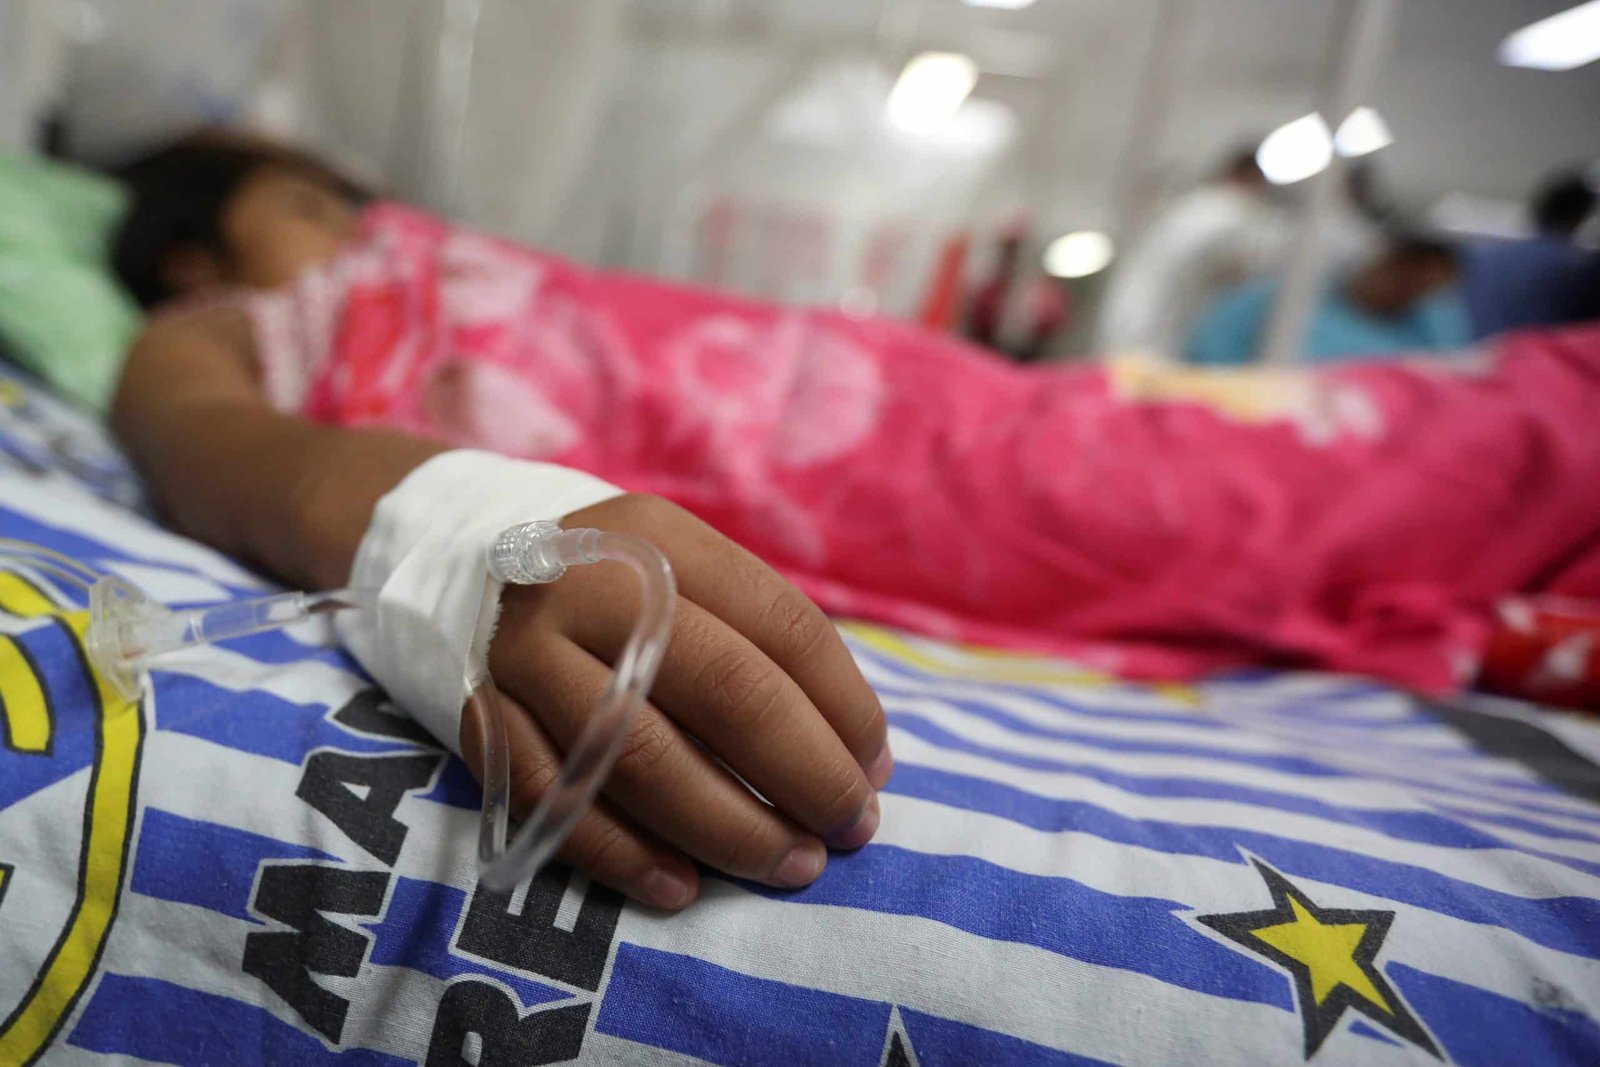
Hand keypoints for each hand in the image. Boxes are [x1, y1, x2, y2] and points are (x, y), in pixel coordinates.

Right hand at [463, 493, 891, 909]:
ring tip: (790, 865)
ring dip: (730, 827)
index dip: (845, 707)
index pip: (783, 627)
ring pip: (644, 758)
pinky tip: (682, 886)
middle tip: (851, 827)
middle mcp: (593, 590)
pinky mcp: (482, 719)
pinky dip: (626, 854)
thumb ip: (768, 649)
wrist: (466, 580)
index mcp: (663, 542)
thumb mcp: (687, 575)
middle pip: (726, 690)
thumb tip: (862, 757)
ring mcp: (529, 656)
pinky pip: (560, 803)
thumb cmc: (618, 594)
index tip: (876, 767)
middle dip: (806, 773)